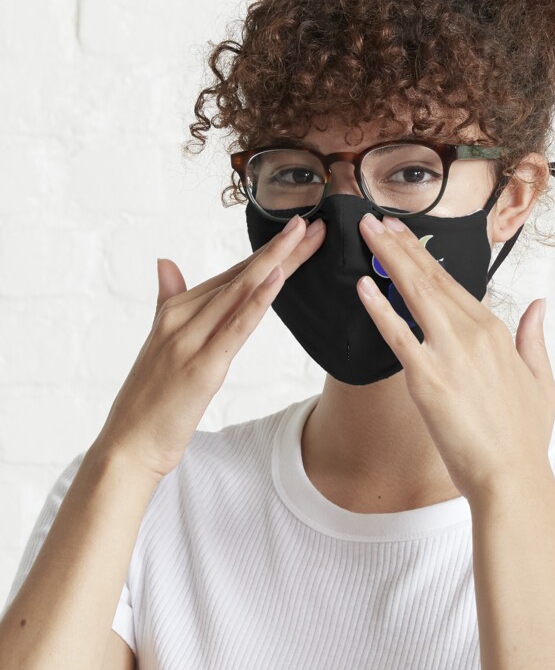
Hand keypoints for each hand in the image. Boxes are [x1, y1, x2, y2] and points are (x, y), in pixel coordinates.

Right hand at [96, 214, 325, 481]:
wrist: (128, 444)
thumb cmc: (149, 399)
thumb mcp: (160, 343)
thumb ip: (168, 300)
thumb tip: (165, 262)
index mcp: (177, 309)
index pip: (232, 274)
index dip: (267, 252)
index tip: (297, 232)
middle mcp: (182, 317)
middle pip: (242, 275)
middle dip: (281, 249)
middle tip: (313, 225)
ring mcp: (190, 340)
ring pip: (241, 292)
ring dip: (275, 262)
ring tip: (303, 237)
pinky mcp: (201, 367)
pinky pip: (235, 328)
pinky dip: (257, 302)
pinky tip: (277, 279)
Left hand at [355, 212, 554, 504]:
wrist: (512, 478)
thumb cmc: (524, 437)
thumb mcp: (542, 382)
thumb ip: (533, 338)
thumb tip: (538, 305)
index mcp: (496, 331)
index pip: (453, 282)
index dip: (425, 255)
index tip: (405, 234)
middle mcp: (472, 333)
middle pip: (430, 277)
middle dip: (401, 244)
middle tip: (377, 218)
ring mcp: (449, 353)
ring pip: (414, 293)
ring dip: (388, 259)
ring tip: (367, 234)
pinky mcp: (427, 378)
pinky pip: (397, 335)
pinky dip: (378, 307)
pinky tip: (363, 285)